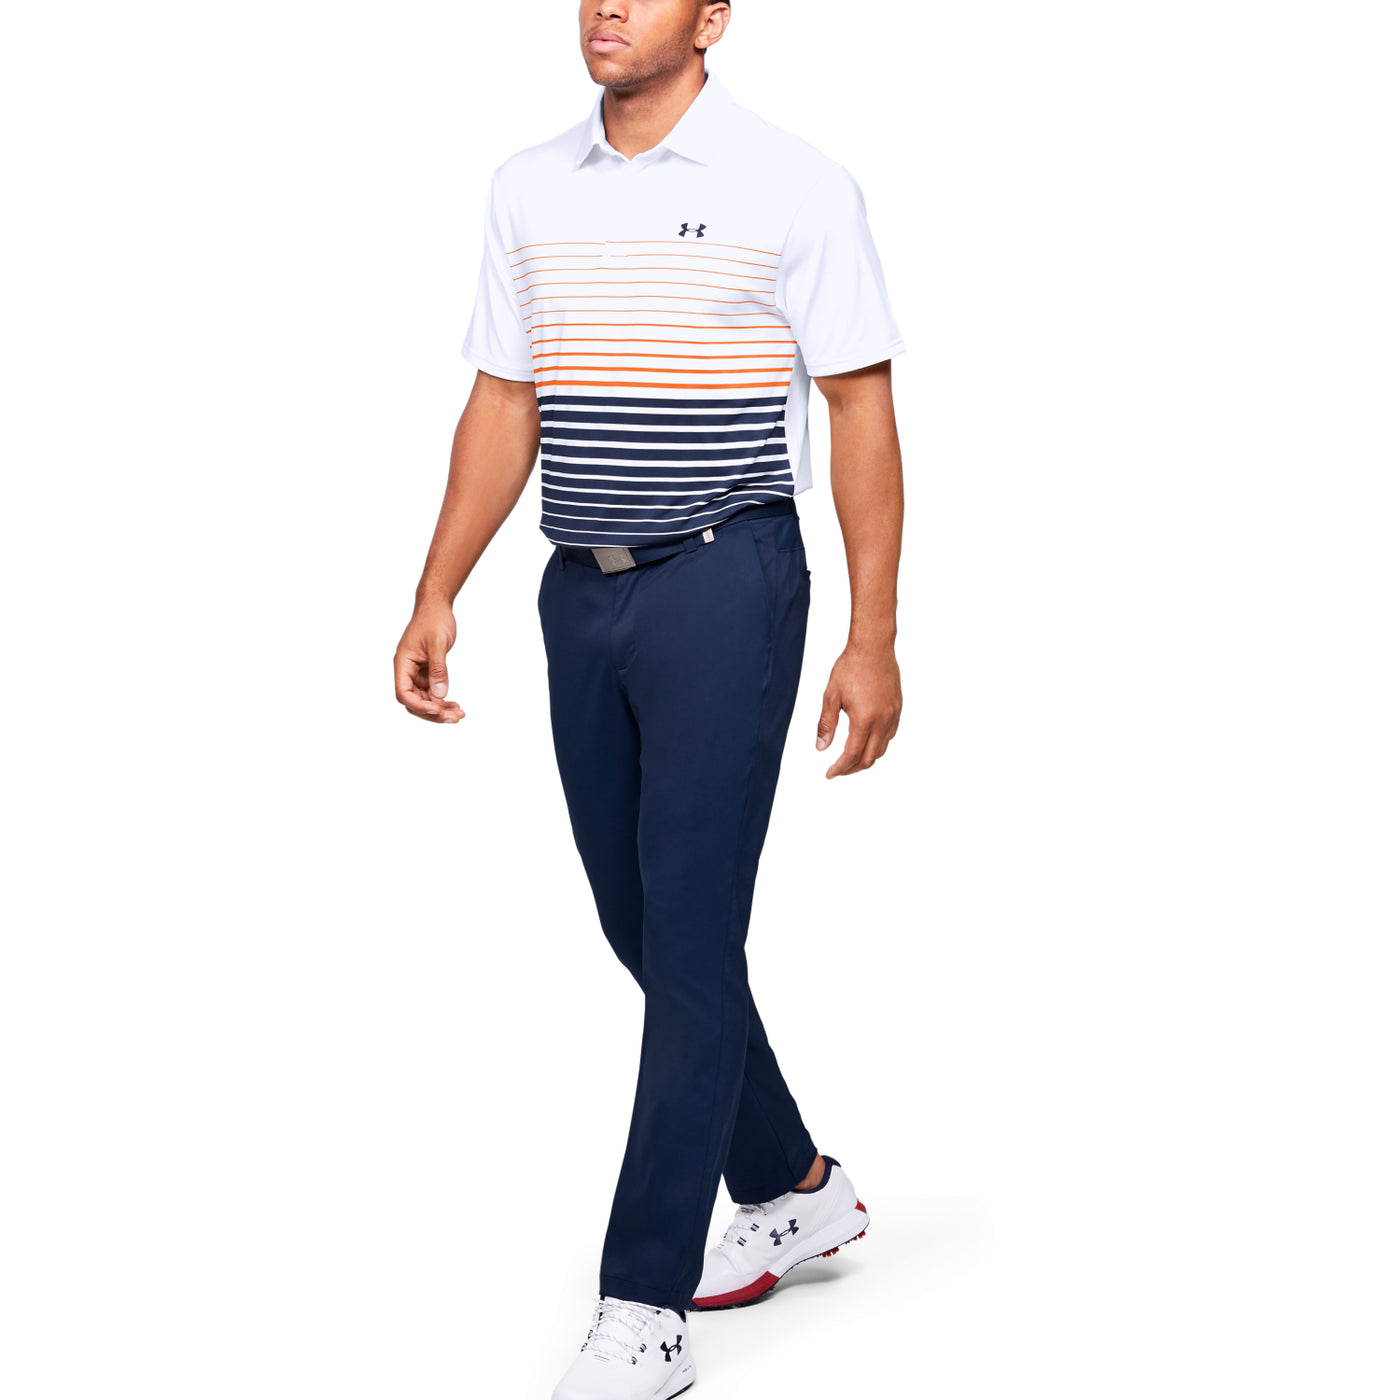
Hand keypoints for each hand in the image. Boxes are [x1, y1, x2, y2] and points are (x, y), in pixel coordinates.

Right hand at [394, 604, 464, 723]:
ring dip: (441, 709)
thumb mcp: (437, 644)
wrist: (437, 606)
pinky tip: (456, 705)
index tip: (438, 710)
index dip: (419, 705)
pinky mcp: (426, 671)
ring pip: (424, 699)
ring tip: (460, 714)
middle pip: (414, 701)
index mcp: (402, 663)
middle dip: (433, 712)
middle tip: (455, 718)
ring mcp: (416, 672)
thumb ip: (438, 669)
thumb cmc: (434, 620)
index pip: (403, 693)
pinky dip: (443, 699)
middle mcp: (406, 670)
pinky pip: (432, 691)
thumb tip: (439, 695)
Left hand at [815, 642, 901, 776]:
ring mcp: (893, 715)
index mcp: (865, 719)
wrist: (873, 646)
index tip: (829, 774)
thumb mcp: (831, 696)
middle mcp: (883, 721)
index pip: (852, 755)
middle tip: (838, 770)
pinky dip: (877, 745)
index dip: (840, 768)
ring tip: (850, 759)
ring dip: (866, 758)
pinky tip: (866, 741)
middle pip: (869, 758)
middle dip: (852, 769)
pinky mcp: (898, 708)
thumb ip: (826, 724)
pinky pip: (890, 735)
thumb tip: (821, 748)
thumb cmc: (850, 667)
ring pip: (882, 749)